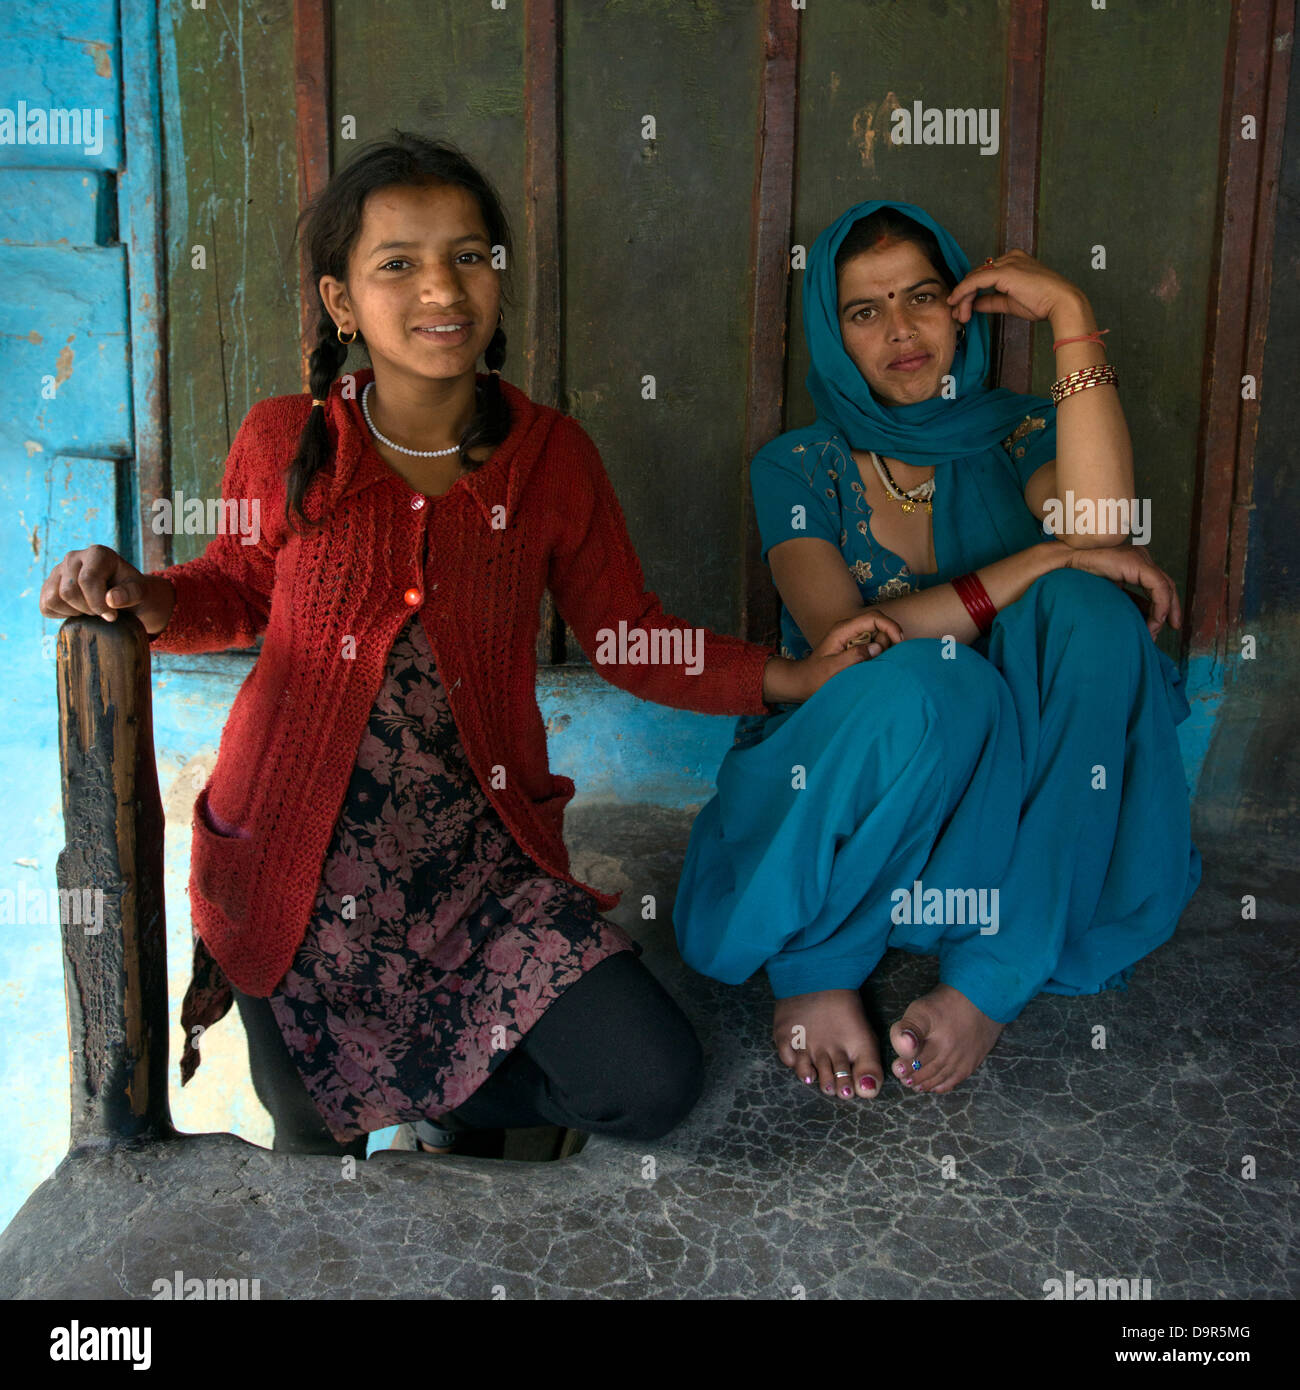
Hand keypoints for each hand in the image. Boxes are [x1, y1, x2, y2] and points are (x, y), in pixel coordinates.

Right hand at [38, 544, 175, 635]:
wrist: (119, 594)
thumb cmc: (130, 591)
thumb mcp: (139, 592)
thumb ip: (130, 594)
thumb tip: (111, 600)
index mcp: (97, 553)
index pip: (87, 580)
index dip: (98, 603)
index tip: (112, 616)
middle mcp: (73, 557)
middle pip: (69, 591)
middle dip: (88, 608)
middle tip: (103, 611)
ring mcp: (58, 570)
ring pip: (54, 599)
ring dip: (75, 612)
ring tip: (91, 609)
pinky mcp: (48, 585)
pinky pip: (46, 606)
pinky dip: (62, 615)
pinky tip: (79, 610)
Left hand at [789, 607, 904, 701]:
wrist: (803, 681)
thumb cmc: (815, 677)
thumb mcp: (833, 668)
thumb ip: (854, 656)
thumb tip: (877, 647)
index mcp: (843, 630)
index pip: (873, 617)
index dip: (890, 626)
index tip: (899, 642)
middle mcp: (849, 629)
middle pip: (879, 624)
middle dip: (887, 640)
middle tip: (880, 660)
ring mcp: (853, 637)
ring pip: (879, 635)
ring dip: (883, 648)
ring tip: (871, 665)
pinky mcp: (855, 646)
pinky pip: (874, 644)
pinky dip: (878, 653)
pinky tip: (871, 665)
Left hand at [946, 249, 1085, 327]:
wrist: (1061, 302)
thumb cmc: (1043, 303)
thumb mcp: (1010, 303)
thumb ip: (991, 301)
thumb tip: (973, 305)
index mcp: (1014, 262)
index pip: (985, 276)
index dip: (970, 293)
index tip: (964, 311)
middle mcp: (1010, 258)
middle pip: (977, 276)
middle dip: (964, 297)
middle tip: (959, 316)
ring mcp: (1007, 262)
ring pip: (974, 279)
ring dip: (963, 298)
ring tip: (960, 316)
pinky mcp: (1004, 271)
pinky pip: (975, 281)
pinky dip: (963, 291)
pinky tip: (956, 302)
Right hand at [1063, 544, 1181, 638]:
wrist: (1064, 565)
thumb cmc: (1078, 579)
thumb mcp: (1109, 593)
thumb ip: (1126, 601)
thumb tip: (1141, 619)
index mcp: (1134, 563)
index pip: (1158, 584)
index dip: (1165, 604)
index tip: (1164, 623)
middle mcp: (1140, 557)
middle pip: (1166, 583)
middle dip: (1172, 607)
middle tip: (1174, 626)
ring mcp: (1139, 557)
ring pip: (1165, 585)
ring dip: (1164, 610)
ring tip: (1157, 628)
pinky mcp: (1136, 562)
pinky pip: (1158, 585)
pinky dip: (1160, 605)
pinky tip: (1155, 620)